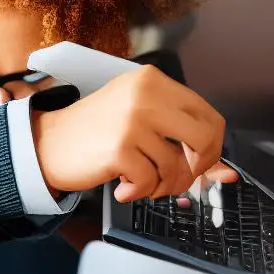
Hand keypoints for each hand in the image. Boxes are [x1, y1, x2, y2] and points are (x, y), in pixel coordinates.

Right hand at [31, 65, 229, 201]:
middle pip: (205, 140)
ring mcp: (132, 121)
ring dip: (165, 186)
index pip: (210, 117)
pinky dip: (141, 191)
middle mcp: (145, 96)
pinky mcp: (119, 148)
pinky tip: (125, 186)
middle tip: (179, 177)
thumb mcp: (143, 122)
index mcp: (154, 82)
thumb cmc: (98, 132)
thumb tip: (228, 174)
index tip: (199, 162)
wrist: (46, 142)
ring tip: (144, 183)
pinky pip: (151, 182)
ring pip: (178, 168)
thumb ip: (184, 141)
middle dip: (198, 169)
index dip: (213, 148)